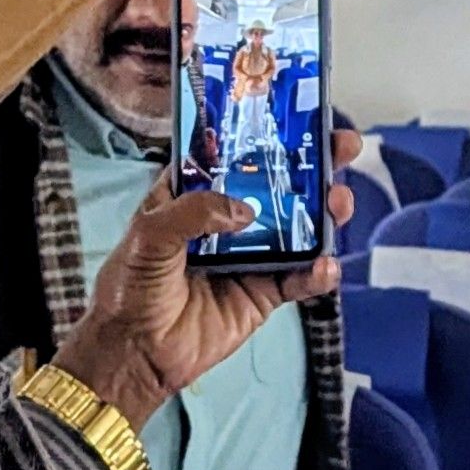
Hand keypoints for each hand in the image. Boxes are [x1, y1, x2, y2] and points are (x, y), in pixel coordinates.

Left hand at [55, 132, 359, 423]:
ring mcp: (248, 256)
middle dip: (313, 166)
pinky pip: (299, 279)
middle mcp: (225, 221)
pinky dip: (318, 272)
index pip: (233, 154)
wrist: (135, 353)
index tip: (297, 116)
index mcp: (192, 196)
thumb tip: (244, 211)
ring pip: (298, 228)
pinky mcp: (262, 293)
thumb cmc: (128, 289)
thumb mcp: (148, 235)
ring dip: (325, 214)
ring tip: (339, 203)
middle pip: (277, 186)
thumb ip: (193, 212)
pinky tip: (326, 265)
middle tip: (341, 146)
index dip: (264, 134)